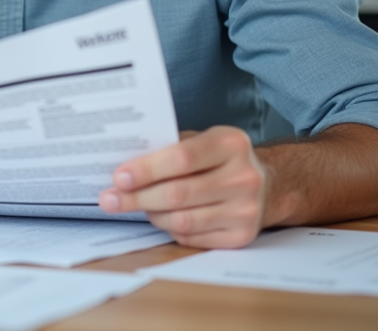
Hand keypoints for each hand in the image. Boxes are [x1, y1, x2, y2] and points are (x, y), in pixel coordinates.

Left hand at [98, 126, 269, 248]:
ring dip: (151, 214)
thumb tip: (124, 167)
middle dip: (137, 197)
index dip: (146, 170)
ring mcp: (245, 210)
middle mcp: (243, 177)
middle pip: (177, 193)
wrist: (267, 184)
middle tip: (110, 199)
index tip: (119, 177)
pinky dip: (170, 229)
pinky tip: (164, 217)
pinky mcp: (241, 236)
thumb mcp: (202, 140)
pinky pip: (191, 237)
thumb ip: (169, 148)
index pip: (181, 158)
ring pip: (182, 220)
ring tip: (138, 205)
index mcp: (230, 144)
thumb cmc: (220, 158)